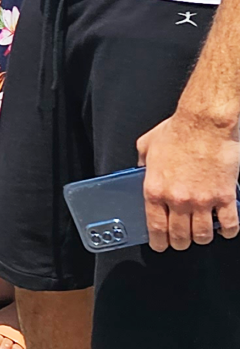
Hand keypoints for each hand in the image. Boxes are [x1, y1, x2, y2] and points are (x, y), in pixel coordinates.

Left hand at [138, 108, 239, 251]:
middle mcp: (177, 200)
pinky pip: (229, 225)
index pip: (155, 226)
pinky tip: (225, 230)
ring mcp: (202, 201)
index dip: (158, 241)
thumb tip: (141, 170)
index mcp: (155, 189)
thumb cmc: (177, 131)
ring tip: (201, 237)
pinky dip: (228, 231)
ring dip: (202, 239)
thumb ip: (142, 163)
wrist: (205, 124)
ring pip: (203, 235)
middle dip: (180, 243)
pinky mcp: (225, 197)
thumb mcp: (146, 146)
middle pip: (179, 235)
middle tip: (181, 242)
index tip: (160, 246)